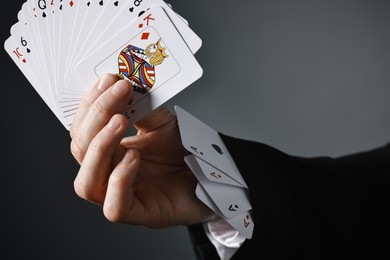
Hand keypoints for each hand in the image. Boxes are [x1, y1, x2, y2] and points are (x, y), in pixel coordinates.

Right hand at [70, 73, 215, 228]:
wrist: (216, 176)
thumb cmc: (187, 152)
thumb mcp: (162, 123)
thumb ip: (141, 109)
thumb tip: (122, 85)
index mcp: (111, 152)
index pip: (84, 131)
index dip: (90, 106)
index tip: (108, 80)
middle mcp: (110, 174)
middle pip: (81, 152)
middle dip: (94, 118)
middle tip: (116, 92)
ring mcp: (123, 197)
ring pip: (87, 184)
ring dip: (99, 149)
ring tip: (119, 122)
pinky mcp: (141, 215)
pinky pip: (115, 207)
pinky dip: (119, 180)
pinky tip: (133, 157)